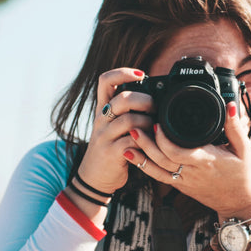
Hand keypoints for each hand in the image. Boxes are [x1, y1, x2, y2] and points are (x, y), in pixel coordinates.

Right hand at [73, 68, 154, 198]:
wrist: (95, 177)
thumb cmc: (111, 148)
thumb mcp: (113, 126)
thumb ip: (127, 112)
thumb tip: (154, 97)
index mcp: (102, 109)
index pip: (105, 81)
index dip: (123, 73)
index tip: (141, 74)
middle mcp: (101, 120)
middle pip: (122, 99)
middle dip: (145, 101)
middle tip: (155, 108)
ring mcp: (104, 136)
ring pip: (130, 120)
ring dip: (148, 123)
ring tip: (154, 129)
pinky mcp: (111, 153)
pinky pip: (132, 142)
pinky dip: (146, 142)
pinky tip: (149, 144)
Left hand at [125, 102, 250, 222]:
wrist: (237, 203)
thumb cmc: (241, 175)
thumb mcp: (244, 150)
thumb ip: (235, 127)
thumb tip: (230, 105)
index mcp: (206, 161)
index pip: (179, 152)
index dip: (165, 140)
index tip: (157, 124)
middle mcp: (192, 172)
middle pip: (162, 160)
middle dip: (146, 144)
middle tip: (134, 126)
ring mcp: (183, 180)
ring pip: (156, 169)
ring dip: (140, 155)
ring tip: (128, 139)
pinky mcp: (179, 185)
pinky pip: (158, 176)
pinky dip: (144, 166)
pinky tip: (132, 155)